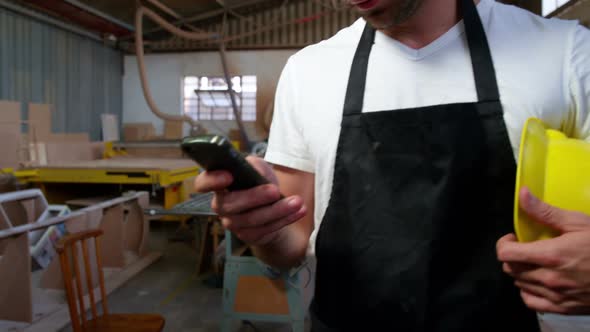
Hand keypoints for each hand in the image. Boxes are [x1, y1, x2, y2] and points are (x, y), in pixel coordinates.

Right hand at [193, 156, 306, 245]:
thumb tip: (255, 172)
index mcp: (219, 184)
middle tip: (274, 191)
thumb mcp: (257, 168)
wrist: (270, 205)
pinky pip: (265, 230)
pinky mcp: (248, 235)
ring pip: (252, 219)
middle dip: (255, 197)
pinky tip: (298, 211)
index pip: (203, 183)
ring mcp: (233, 223)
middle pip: (231, 204)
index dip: (211, 180)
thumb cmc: (259, 182)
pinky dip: (285, 220)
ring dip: (277, 210)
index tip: (228, 175)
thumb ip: (253, 166)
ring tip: (297, 202)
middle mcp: (221, 205)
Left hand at [496, 187, 589, 314]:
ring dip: (521, 272)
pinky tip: (538, 281)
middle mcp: (549, 278)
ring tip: (534, 262)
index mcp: (551, 255)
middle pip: (510, 268)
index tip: (514, 238)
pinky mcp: (564, 308)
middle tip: (525, 247)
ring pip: (519, 284)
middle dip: (512, 256)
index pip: (506, 253)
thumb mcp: (578, 222)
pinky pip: (532, 302)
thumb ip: (545, 211)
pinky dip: (529, 291)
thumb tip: (522, 195)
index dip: (504, 243)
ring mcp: (556, 295)